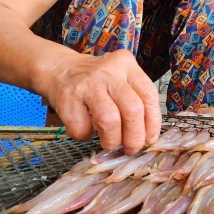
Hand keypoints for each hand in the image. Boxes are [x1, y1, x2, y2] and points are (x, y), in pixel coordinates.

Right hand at [40, 50, 161, 153]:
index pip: (148, 95)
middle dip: (135, 137)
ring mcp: (87, 84)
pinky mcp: (67, 99)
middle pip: (132, 109)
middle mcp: (108, 71)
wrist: (61, 70)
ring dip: (112, 140)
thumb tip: (147, 137)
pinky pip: (83, 129)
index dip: (153, 122)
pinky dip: (87, 136)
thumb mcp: (120, 79)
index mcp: (126, 64)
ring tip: (110, 144)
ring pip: (109, 121)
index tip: (150, 138)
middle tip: (132, 148)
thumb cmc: (98, 82)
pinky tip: (87, 129)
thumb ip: (135, 100)